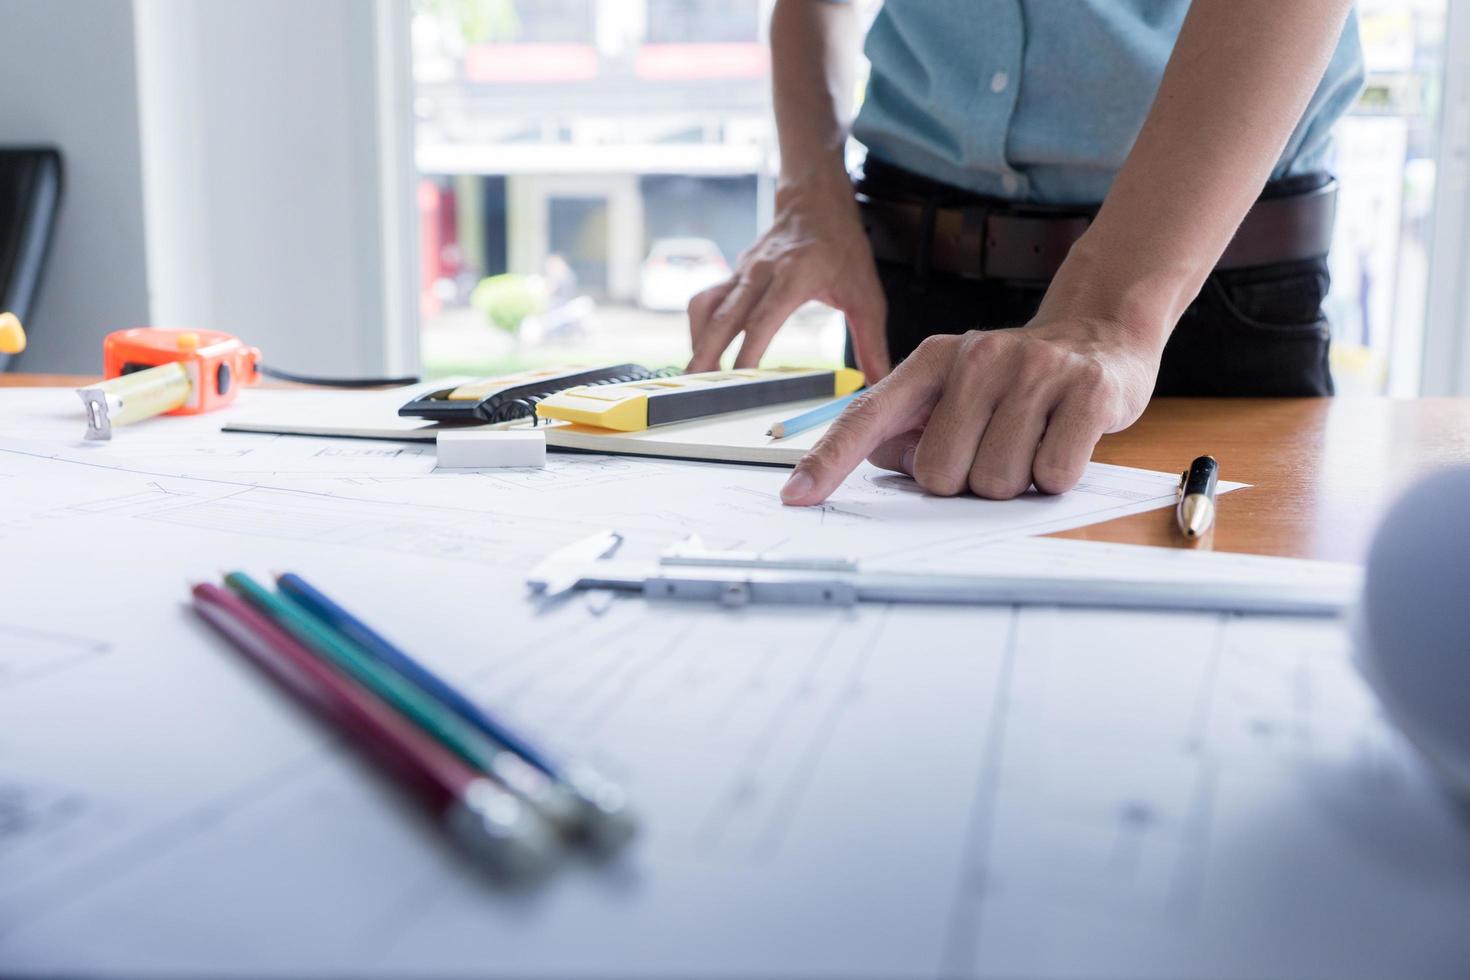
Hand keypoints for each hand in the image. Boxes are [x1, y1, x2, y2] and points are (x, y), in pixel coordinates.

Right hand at [686, 172, 890, 378]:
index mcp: (795, 275)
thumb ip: (871, 342)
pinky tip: (703, 349)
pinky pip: (707, 301)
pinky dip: (699, 327)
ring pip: (707, 307)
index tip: (740, 379)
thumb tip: (878, 381)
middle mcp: (762, 272)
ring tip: (694, 375)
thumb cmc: (842, 247)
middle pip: (724, 317)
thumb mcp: (866, 294)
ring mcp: (743, 271)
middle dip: (706, 354)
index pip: (763, 319)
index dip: (748, 352)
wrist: (816, 202)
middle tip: (696, 387)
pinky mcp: (733, 274)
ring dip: (697, 341)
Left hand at [780, 317, 1162, 502]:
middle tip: (993, 449)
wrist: (1100, 335)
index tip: (796, 496)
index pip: (867, 416)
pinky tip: (1062, 440)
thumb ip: (906, 429)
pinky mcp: (1087, 390)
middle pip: (938, 474)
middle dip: (965, 481)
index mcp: (930, 360)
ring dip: (1014, 481)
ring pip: (995, 480)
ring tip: (1030, 441)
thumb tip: (877, 462)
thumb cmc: (1013, 380)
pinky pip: (1053, 474)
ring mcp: (1034, 370)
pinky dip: (1056, 476)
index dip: (830, 461)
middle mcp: (977, 356)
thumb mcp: (950, 392)